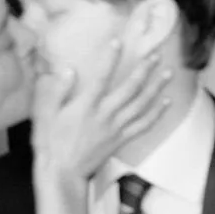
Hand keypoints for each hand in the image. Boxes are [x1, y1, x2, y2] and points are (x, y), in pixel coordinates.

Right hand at [30, 36, 169, 183]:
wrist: (63, 172)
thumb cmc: (51, 141)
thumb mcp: (46, 114)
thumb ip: (58, 90)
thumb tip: (70, 69)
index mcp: (87, 105)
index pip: (102, 76)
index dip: (111, 58)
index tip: (118, 41)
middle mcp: (106, 115)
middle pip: (131, 88)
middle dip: (144, 70)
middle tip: (156, 55)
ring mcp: (116, 128)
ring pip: (142, 105)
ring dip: (157, 88)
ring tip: (168, 73)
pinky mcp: (121, 140)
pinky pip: (144, 125)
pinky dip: (157, 114)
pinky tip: (166, 103)